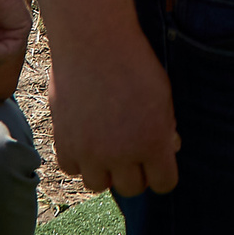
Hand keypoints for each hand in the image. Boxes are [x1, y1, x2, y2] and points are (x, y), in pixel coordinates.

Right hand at [50, 33, 178, 195]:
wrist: (94, 45)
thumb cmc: (135, 65)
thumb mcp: (162, 96)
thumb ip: (165, 128)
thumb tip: (170, 149)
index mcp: (153, 143)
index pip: (163, 184)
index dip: (163, 174)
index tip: (159, 162)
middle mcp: (122, 155)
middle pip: (131, 189)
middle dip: (136, 173)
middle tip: (134, 151)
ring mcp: (90, 152)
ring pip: (98, 185)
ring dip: (105, 171)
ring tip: (109, 147)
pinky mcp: (64, 144)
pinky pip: (72, 168)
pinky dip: (79, 159)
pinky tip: (87, 139)